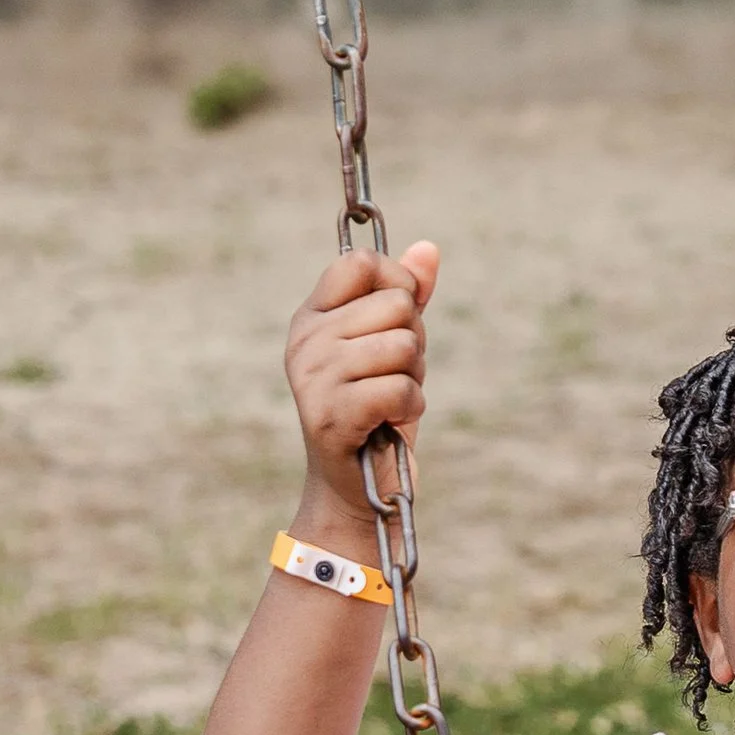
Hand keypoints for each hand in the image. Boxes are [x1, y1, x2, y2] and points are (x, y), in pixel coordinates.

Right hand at [284, 244, 439, 529]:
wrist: (357, 485)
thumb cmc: (377, 407)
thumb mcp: (394, 344)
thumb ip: (407, 295)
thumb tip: (428, 249)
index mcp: (312, 316)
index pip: (361, 262)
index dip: (398, 284)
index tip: (396, 319)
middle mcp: (305, 341)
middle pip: (396, 304)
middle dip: (414, 342)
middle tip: (392, 374)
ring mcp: (314, 378)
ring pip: (403, 346)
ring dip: (414, 377)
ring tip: (390, 399)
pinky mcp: (332, 416)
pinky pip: (400, 388)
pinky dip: (411, 407)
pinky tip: (392, 422)